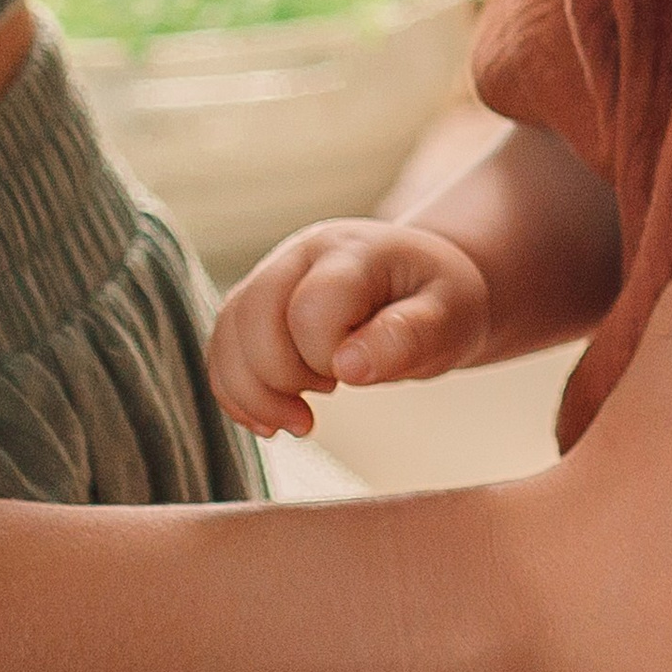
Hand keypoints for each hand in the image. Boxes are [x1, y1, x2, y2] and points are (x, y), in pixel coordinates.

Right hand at [211, 220, 491, 436]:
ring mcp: (270, 278)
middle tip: (333, 390)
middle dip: (286, 378)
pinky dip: (236, 396)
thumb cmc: (440, 301)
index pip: (311, 309)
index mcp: (352, 252)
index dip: (328, 358)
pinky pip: (221, 353)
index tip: (361, 372)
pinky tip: (273, 420)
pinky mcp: (254, 308)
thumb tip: (349, 367)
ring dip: (255, 394)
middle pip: (253, 321)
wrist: (426, 285)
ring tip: (302, 420)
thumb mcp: (450, 317)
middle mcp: (299, 255)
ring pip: (226, 338)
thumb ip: (406, 337)